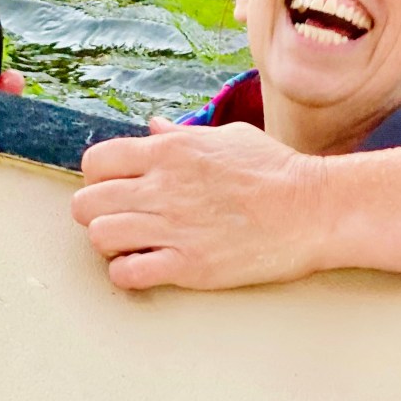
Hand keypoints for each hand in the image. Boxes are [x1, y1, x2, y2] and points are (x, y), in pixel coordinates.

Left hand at [71, 118, 330, 289]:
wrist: (313, 209)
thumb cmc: (276, 170)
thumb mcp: (228, 137)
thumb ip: (181, 134)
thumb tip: (152, 127)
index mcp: (171, 150)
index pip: (96, 161)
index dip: (98, 178)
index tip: (115, 188)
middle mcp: (163, 186)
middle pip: (86, 203)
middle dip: (96, 212)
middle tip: (119, 218)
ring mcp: (173, 226)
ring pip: (100, 237)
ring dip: (110, 244)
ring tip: (133, 244)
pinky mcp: (188, 265)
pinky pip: (128, 273)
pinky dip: (128, 273)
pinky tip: (146, 266)